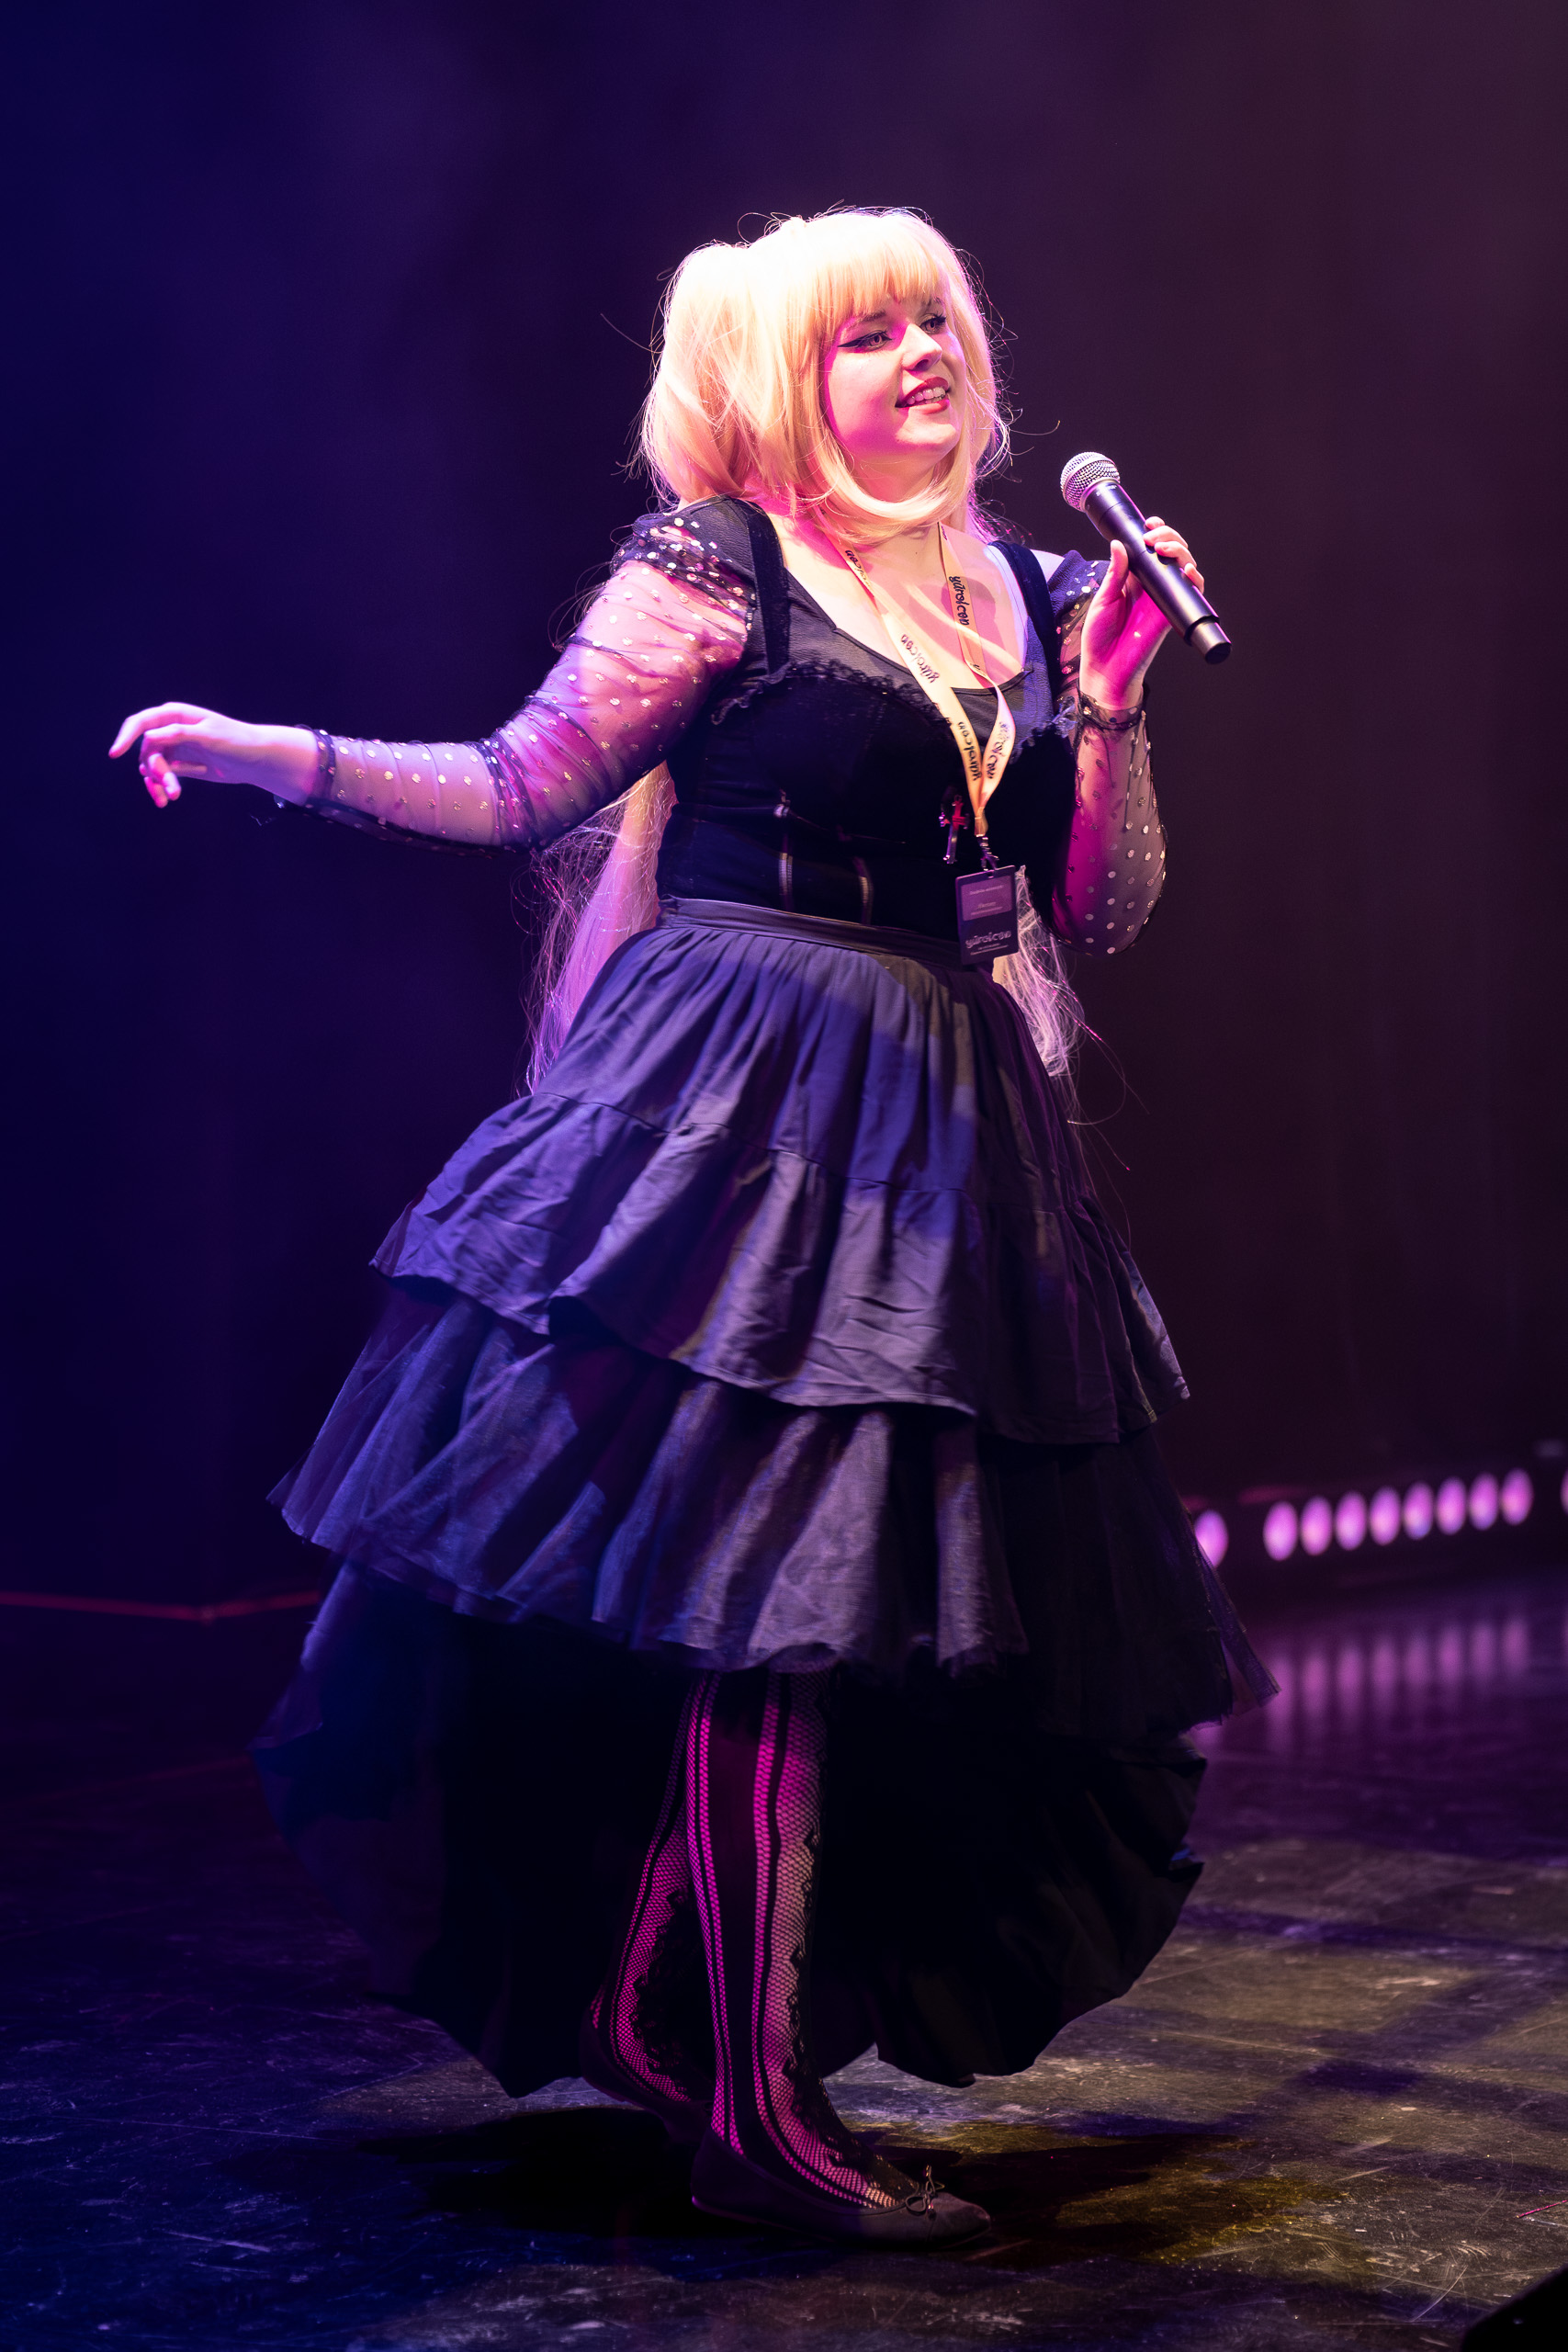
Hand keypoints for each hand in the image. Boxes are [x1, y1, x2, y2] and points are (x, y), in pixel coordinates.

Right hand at [108, 703, 318, 809]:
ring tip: (171, 797)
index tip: (115, 754)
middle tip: (170, 790)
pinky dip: (161, 787)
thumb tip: (148, 738)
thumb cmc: (236, 741)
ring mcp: (172, 747)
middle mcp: (169, 729)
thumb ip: (178, 734)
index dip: (126, 736)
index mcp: (175, 715)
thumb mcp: (208, 736)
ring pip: (151, 766)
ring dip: (158, 783)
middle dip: (155, 771)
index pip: (142, 722)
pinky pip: (160, 776)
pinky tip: (167, 798)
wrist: (255, 760)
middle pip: (146, 751)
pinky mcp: (178, 764)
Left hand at [1077, 517, 1203, 710]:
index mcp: (1133, 578)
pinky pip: (1191, 593)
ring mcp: (1164, 599)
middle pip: (1170, 552)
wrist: (1105, 668)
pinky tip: (1187, 569)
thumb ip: (1115, 572)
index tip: (1148, 523)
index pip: (1150, 549)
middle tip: (1152, 537)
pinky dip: (1194, 579)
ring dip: (1180, 551)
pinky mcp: (1172, 613)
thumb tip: (1119, 544)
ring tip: (1163, 548)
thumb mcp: (1103, 599)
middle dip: (1167, 536)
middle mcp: (1151, 586)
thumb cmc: (1099, 637)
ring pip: (1183, 567)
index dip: (1154, 532)